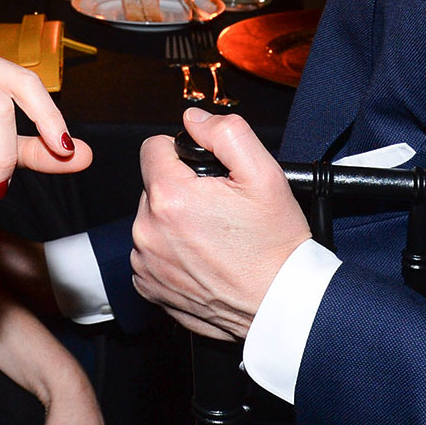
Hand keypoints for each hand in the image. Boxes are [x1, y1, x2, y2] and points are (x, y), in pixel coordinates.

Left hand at [130, 107, 309, 339]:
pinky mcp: (149, 287)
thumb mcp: (265, 174)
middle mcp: (148, 230)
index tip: (205, 174)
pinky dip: (172, 254)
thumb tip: (193, 120)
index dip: (182, 154)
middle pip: (153, 186)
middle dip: (181, 190)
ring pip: (152, 220)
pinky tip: (202, 261)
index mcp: (170, 197)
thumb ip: (226, 133)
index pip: (153, 148)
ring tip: (214, 238)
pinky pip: (151, 255)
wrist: (280, 304)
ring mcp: (146, 262)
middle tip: (218, 210)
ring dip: (175, 223)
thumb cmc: (275, 246)